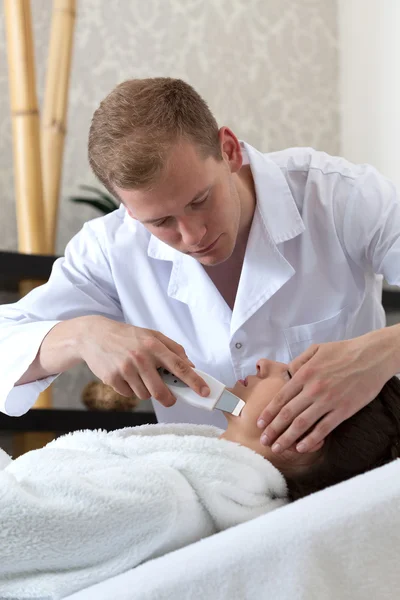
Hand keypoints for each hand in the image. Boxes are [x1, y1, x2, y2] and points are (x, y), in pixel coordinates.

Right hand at [78, 316, 209, 406]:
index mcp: (153, 345)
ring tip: (139, 376)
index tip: (204, 392)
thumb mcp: (151, 335)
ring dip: (147, 391)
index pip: (179, 366)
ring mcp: (125, 369)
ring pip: (145, 395)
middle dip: (168, 399)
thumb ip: (173, 348)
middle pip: (161, 391)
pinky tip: (126, 376)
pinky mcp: (112, 379)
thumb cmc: (127, 336)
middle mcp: (140, 358)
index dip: (194, 381)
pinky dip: (131, 390)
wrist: (94, 335)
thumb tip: (191, 366)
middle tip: (170, 398)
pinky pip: (130, 395)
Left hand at [256, 329, 396, 453]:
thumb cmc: (343, 351)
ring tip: (278, 448)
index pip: (281, 397)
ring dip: (287, 438)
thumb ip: (299, 362)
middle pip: (287, 413)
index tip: (260, 423)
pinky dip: (311, 440)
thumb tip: (286, 373)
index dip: (269, 412)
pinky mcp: (343, 410)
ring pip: (302, 424)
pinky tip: (301, 447)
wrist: (371, 357)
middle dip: (273, 429)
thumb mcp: (316, 349)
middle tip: (264, 441)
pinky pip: (323, 428)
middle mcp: (313, 389)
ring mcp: (328, 401)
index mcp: (304, 373)